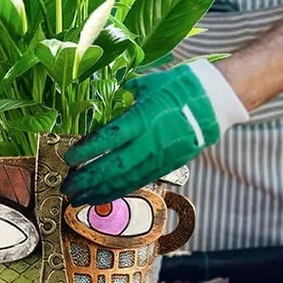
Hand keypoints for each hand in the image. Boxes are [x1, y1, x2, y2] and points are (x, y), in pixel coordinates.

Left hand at [63, 60, 248, 204]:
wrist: (215, 101)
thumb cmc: (180, 86)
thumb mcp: (148, 84)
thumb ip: (124, 97)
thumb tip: (105, 103)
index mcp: (144, 117)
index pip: (110, 138)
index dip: (87, 151)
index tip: (68, 158)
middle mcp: (152, 141)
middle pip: (115, 166)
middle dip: (88, 180)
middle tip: (67, 187)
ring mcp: (162, 157)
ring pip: (127, 180)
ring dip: (101, 191)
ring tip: (79, 198)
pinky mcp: (170, 165)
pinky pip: (140, 181)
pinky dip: (120, 190)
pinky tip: (104, 196)